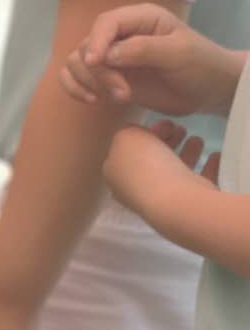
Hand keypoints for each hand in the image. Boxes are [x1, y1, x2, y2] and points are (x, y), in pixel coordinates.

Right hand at [61, 4, 245, 116]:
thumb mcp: (180, 53)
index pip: (105, 23)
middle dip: (99, 72)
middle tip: (123, 93)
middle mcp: (120, 34)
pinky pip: (74, 78)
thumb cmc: (201, 66)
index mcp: (139, 18)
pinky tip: (93, 101)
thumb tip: (108, 55)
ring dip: (90, 83)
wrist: (208, 91)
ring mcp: (111, 56)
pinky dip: (75, 89)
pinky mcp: (106, 77)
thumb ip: (144, 49)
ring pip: (76, 63)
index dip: (96, 42)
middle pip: (87, 46)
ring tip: (121, 98)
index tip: (95, 63)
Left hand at [104, 120, 219, 225]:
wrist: (174, 201)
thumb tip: (139, 137)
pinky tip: (214, 156)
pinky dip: (207, 168)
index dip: (145, 134)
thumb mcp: (126, 137)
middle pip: (152, 160)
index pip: (129, 152)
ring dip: (186, 152)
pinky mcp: (187, 205)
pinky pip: (198, 182)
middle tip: (181, 129)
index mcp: (116, 175)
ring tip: (197, 139)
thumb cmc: (145, 165)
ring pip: (175, 170)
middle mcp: (136, 189)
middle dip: (167, 142)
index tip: (164, 123)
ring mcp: (162, 198)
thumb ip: (128, 133)